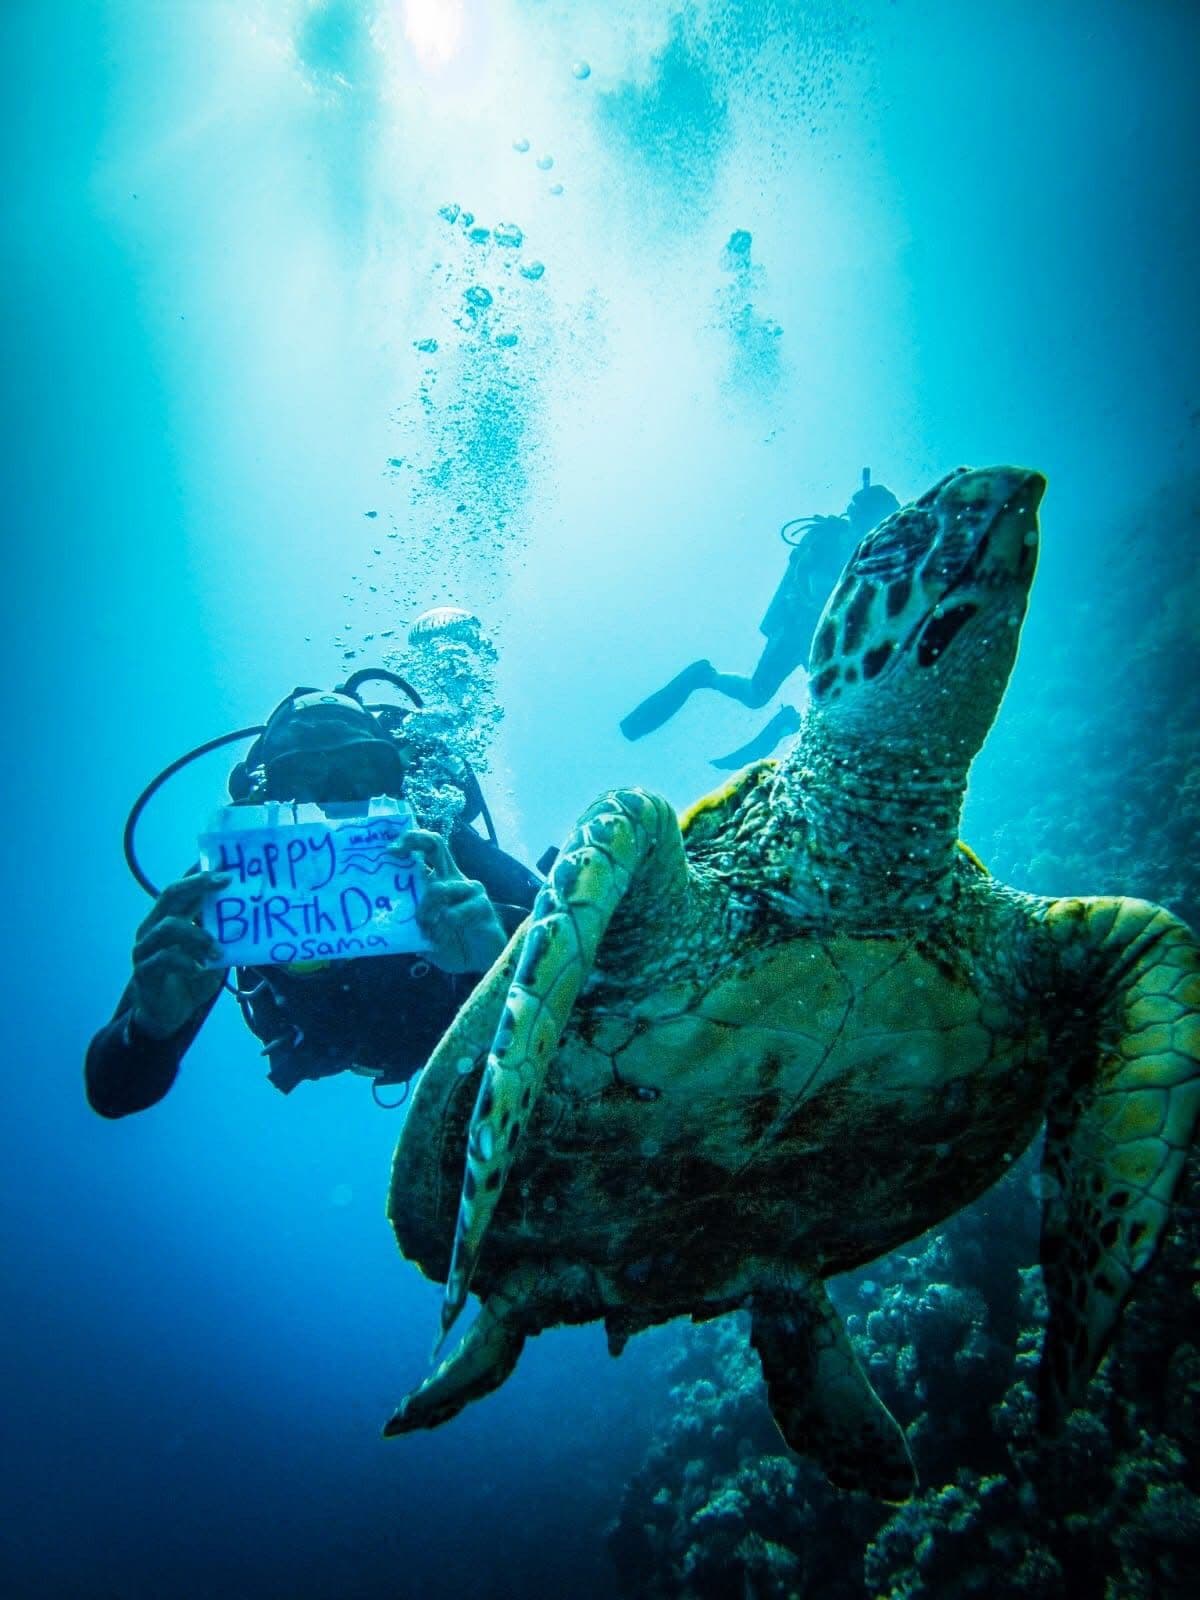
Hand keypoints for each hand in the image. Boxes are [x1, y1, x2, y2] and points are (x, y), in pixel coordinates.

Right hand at [129, 871, 228, 1039]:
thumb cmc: (191, 978)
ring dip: (197, 935)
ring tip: (217, 951)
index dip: (199, 873)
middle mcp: (153, 927)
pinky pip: (163, 959)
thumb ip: (223, 935)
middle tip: (225, 881)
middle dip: (198, 885)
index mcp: (169, 918)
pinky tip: (199, 970)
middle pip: (170, 895)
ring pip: (167, 927)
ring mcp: (145, 948)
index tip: (224, 863)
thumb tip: (252, 916)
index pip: (182, 888)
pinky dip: (185, 962)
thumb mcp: (213, 954)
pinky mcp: (144, 971)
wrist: (168, 1014)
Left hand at [392, 830, 505, 974]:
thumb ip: (408, 927)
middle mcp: (454, 879)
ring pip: (439, 888)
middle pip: (436, 845)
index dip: (409, 843)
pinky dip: (442, 927)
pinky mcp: (482, 906)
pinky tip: (440, 939)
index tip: (390, 851)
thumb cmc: (452, 946)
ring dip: (424, 910)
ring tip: (423, 928)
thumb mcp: (423, 936)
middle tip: (396, 850)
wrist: (483, 965)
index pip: (426, 851)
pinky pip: (454, 913)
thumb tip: (383, 924)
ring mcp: (470, 890)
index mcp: (440, 882)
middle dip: (415, 840)